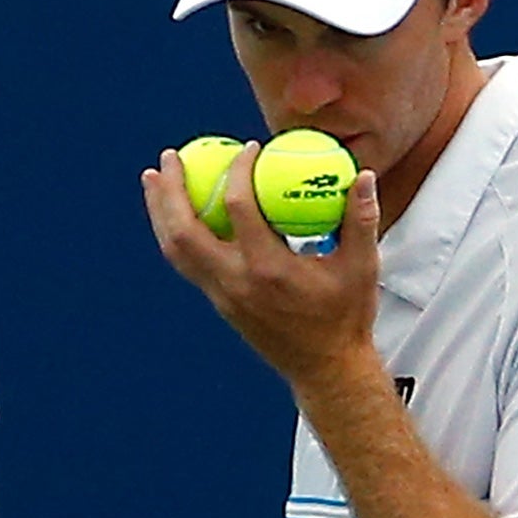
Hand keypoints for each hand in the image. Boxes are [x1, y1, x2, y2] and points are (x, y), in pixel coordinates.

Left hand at [141, 142, 382, 389]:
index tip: (247, 148)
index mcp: (268, 269)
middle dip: (171, 192)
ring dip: (160, 212)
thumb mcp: (361, 268)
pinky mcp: (219, 302)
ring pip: (176, 250)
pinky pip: (187, 262)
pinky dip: (175, 233)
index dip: (238, 172)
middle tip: (168, 158)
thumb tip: (365, 174)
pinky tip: (175, 211)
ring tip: (153, 178)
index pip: (239, 209)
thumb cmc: (346, 316)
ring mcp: (223, 295)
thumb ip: (361, 219)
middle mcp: (236, 282)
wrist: (325, 368)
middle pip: (184, 231)